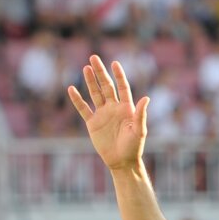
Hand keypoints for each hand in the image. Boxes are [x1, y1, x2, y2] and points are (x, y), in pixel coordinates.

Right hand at [67, 56, 148, 171]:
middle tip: (94, 58)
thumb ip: (141, 114)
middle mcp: (114, 108)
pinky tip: (71, 89)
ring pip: (95, 94)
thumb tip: (146, 98)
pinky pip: (83, 108)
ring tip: (86, 68)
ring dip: (90, 81)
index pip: (122, 88)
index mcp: (126, 108)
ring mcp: (102, 114)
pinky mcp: (92, 123)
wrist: (122, 162)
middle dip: (100, 72)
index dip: (119, 76)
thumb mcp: (139, 130)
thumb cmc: (134, 147)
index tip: (115, 63)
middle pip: (106, 86)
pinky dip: (77, 99)